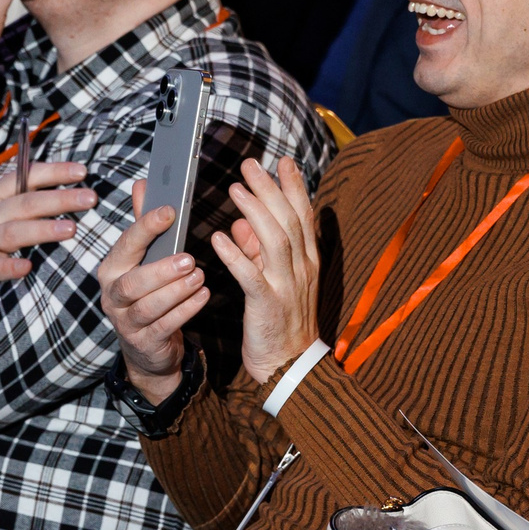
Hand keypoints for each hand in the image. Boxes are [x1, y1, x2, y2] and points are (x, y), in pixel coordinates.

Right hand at [0, 160, 92, 282]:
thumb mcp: (4, 203)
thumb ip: (30, 195)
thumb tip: (75, 187)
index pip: (26, 177)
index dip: (54, 172)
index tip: (83, 172)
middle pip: (26, 203)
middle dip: (59, 199)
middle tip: (90, 198)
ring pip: (13, 232)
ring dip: (41, 229)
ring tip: (71, 229)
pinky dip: (9, 266)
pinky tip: (26, 266)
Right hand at [98, 178, 211, 402]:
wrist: (147, 347)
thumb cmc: (148, 293)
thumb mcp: (143, 260)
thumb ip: (144, 225)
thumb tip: (143, 184)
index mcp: (112, 268)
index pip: (126, 244)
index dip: (146, 227)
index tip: (170, 211)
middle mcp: (113, 295)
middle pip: (132, 282)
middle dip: (161, 269)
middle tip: (189, 259)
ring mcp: (126, 321)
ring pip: (148, 306)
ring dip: (175, 291)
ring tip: (199, 277)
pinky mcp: (144, 342)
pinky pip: (164, 327)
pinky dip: (185, 311)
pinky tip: (202, 297)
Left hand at [210, 157, 320, 385]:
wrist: (291, 367)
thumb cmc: (282, 322)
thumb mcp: (277, 280)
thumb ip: (261, 251)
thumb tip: (241, 224)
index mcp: (308, 261)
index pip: (304, 216)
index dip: (295, 187)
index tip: (284, 162)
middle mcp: (302, 269)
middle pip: (289, 220)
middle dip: (270, 189)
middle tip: (251, 165)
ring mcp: (287, 287)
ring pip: (275, 241)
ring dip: (254, 212)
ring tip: (236, 189)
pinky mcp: (268, 306)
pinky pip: (251, 276)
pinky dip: (236, 255)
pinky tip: (220, 238)